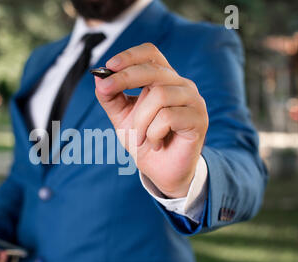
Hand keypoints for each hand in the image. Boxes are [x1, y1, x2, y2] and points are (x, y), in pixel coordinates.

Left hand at [95, 43, 207, 197]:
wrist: (162, 171)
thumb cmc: (145, 140)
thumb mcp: (122, 117)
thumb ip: (111, 98)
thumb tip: (98, 79)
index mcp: (163, 80)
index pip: (150, 54)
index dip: (130, 56)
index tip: (108, 66)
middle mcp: (181, 85)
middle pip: (153, 69)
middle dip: (124, 78)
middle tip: (105, 89)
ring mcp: (193, 101)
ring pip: (159, 96)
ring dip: (140, 120)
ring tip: (139, 138)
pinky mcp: (199, 119)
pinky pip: (168, 117)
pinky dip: (153, 133)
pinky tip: (155, 144)